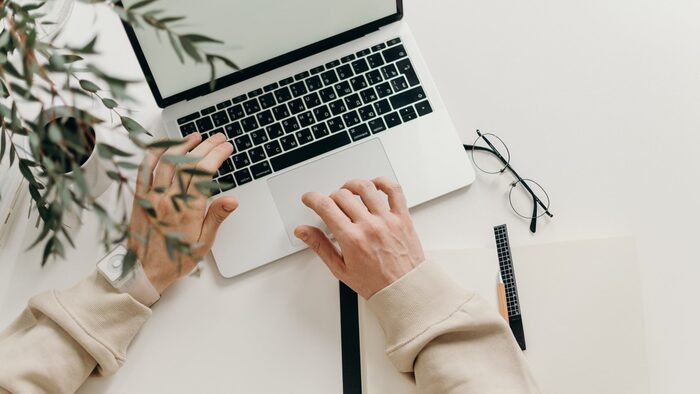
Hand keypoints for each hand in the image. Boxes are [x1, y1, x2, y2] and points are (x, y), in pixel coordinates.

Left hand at [127, 132, 237, 293]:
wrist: (144, 271)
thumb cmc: (175, 259)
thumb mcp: (203, 243)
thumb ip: (216, 218)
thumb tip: (232, 200)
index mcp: (187, 210)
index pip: (205, 173)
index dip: (217, 155)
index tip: (226, 148)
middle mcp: (169, 200)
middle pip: (189, 163)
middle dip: (206, 146)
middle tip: (218, 138)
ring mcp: (151, 196)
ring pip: (167, 161)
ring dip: (183, 145)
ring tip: (196, 137)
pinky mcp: (139, 197)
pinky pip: (144, 169)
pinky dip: (154, 153)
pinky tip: (165, 145)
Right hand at [294, 178, 424, 298]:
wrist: (404, 289)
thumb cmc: (375, 283)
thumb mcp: (340, 268)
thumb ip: (320, 246)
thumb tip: (303, 231)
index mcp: (352, 239)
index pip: (326, 207)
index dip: (312, 199)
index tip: (309, 198)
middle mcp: (370, 226)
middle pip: (342, 195)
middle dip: (330, 197)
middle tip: (330, 205)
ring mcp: (387, 220)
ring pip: (366, 188)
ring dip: (352, 186)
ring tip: (348, 192)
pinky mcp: (403, 218)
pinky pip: (394, 190)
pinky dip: (383, 182)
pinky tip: (374, 186)